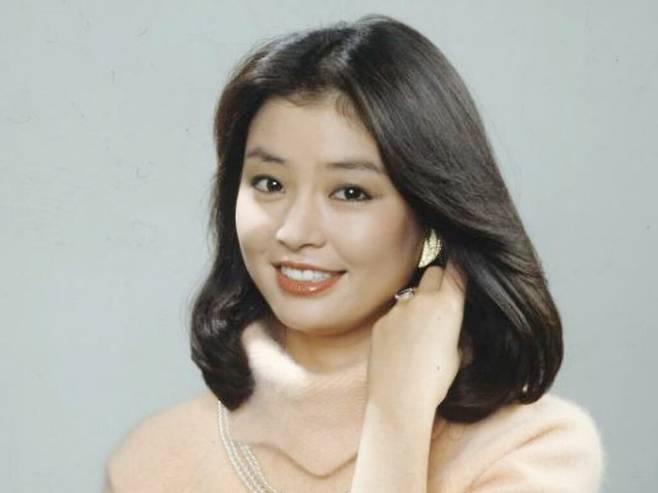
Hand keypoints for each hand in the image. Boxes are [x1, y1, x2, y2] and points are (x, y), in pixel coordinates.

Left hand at [366, 259, 467, 418]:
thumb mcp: (459, 352)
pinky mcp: (380, 322)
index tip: (462, 269)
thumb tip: (454, 319)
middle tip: (442, 299)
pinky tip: (402, 345)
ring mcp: (397, 309)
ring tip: (420, 333)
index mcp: (448, 305)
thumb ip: (457, 328)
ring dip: (418, 303)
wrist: (399, 400)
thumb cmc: (435, 381)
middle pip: (434, 272)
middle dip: (439, 280)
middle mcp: (421, 300)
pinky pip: (394, 313)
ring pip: (411, 294)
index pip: (457, 271)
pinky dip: (400, 322)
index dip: (461, 269)